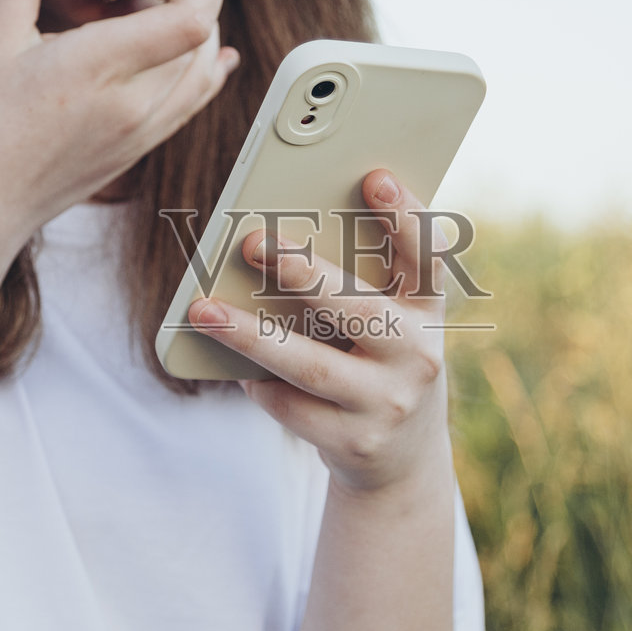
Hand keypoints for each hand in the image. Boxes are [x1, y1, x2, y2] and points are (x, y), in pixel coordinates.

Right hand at [0, 0, 237, 244]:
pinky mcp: (141, 150)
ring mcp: (144, 132)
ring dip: (200, 34)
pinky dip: (206, 72)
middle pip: (205, 41)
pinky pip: (193, 104)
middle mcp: (137, 104)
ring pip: (205, 74)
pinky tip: (211, 59)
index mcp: (103, 67)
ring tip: (160, 12)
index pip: (191, 20)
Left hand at [188, 171, 453, 496]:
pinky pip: (293, 407)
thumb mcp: (386, 319)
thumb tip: (267, 245)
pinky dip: (259, 384)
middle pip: (358, 308)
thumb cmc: (377, 359)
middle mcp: (418, 354)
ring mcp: (389, 403)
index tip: (372, 176)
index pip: (428, 255)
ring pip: (312, 365)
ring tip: (203, 310)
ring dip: (251, 335)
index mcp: (427, 309)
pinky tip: (232, 368)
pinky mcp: (356, 442)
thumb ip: (351, 281)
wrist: (401, 455)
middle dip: (303, 273)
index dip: (405, 215)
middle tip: (252, 241)